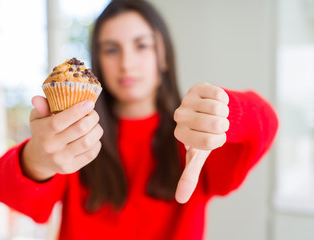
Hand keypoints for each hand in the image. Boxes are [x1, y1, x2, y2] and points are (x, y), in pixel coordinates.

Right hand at [21, 96, 102, 180]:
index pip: (60, 121)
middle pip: (79, 129)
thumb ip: (41, 106)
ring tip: (95, 124)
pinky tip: (92, 137)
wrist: (40, 158)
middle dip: (92, 117)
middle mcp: (51, 147)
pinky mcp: (71, 168)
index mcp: (42, 132)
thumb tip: (37, 99)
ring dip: (97, 129)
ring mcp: (61, 159)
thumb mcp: (38, 117)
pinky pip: (91, 154)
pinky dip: (96, 142)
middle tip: (93, 113)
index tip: (89, 102)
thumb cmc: (42, 130)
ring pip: (88, 142)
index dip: (77, 111)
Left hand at [173, 83, 228, 202]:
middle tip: (218, 124)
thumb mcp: (199, 155)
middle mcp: (179, 116)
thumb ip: (189, 176)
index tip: (214, 137)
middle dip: (224, 126)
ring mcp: (187, 99)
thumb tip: (180, 200)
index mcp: (181, 134)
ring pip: (218, 108)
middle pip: (215, 123)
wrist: (209, 113)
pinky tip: (216, 102)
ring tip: (217, 114)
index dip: (219, 140)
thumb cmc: (204, 136)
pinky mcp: (198, 87)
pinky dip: (225, 100)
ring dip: (225, 113)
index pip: (209, 142)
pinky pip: (220, 94)